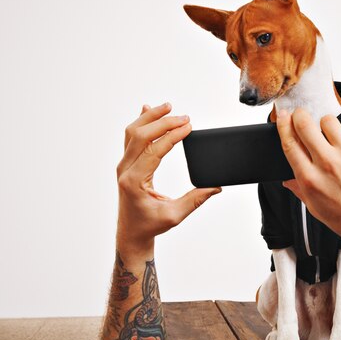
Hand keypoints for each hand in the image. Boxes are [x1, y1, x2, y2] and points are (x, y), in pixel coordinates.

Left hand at [116, 102, 220, 252]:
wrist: (131, 233)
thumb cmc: (150, 225)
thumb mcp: (175, 215)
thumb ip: (196, 199)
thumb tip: (216, 186)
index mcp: (135, 181)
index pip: (154, 150)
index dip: (172, 136)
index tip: (188, 127)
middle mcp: (125, 170)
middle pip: (141, 135)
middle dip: (163, 122)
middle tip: (185, 118)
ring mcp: (124, 165)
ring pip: (132, 132)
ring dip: (150, 117)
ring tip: (168, 106)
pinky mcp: (127, 163)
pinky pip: (131, 137)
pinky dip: (141, 122)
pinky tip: (148, 109)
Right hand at [276, 108, 340, 249]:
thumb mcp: (314, 208)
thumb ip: (299, 189)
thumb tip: (287, 179)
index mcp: (310, 178)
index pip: (289, 142)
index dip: (282, 125)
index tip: (282, 117)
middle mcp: (327, 164)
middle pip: (304, 124)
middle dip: (300, 116)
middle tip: (302, 117)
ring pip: (328, 120)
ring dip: (326, 123)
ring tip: (330, 133)